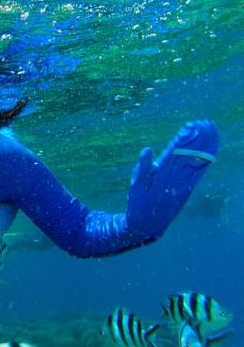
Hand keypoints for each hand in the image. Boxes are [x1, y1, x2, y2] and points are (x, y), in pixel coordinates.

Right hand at [126, 120, 218, 239]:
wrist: (148, 224)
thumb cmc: (138, 202)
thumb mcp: (135, 185)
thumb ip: (142, 167)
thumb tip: (147, 149)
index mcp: (162, 174)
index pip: (177, 151)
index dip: (186, 138)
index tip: (192, 125)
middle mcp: (176, 178)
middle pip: (190, 154)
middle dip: (199, 138)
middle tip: (206, 122)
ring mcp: (184, 184)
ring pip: (198, 161)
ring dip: (206, 146)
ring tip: (212, 132)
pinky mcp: (188, 189)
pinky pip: (199, 173)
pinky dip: (206, 161)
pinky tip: (211, 152)